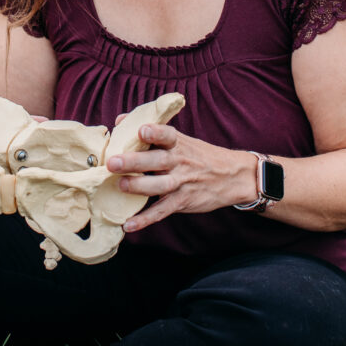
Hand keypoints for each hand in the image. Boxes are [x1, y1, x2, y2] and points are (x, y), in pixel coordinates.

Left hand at [106, 124, 256, 231]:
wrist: (233, 176)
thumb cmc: (198, 155)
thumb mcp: (181, 139)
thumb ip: (151, 130)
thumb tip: (120, 120)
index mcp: (178, 143)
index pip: (166, 134)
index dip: (154, 132)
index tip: (141, 130)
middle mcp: (179, 161)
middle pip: (156, 160)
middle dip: (134, 161)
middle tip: (113, 162)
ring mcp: (182, 182)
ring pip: (159, 185)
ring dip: (138, 187)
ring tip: (120, 186)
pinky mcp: (183, 201)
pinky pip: (163, 211)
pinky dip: (146, 219)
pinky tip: (129, 225)